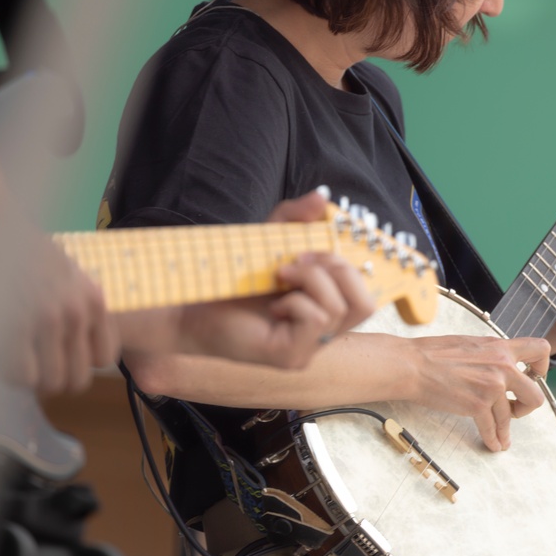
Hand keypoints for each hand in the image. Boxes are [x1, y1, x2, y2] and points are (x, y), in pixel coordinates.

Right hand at [0, 210, 120, 395]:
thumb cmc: (16, 243)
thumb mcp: (64, 271)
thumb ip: (74, 303)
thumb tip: (73, 337)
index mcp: (94, 297)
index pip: (105, 357)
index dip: (79, 362)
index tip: (58, 353)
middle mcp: (79, 310)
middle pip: (78, 378)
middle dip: (53, 376)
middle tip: (31, 360)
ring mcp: (49, 318)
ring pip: (51, 382)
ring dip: (30, 378)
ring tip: (13, 356)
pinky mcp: (16, 322)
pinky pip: (21, 374)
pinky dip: (9, 372)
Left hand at [120, 191, 374, 368]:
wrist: (190, 305)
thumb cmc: (229, 281)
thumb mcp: (269, 241)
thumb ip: (296, 218)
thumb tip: (321, 198)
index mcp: (323, 314)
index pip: (366, 299)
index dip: (349, 268)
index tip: (310, 253)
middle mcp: (321, 337)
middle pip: (365, 304)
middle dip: (335, 270)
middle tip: (295, 262)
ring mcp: (307, 351)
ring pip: (339, 308)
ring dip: (310, 280)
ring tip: (280, 276)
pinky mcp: (289, 357)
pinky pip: (315, 318)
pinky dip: (295, 299)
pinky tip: (272, 303)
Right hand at [408, 335, 549, 451]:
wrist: (413, 365)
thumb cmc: (433, 353)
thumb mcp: (471, 344)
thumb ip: (490, 354)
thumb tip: (498, 364)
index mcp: (500, 347)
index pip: (540, 349)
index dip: (542, 367)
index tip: (533, 377)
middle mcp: (502, 365)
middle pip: (535, 394)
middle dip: (527, 406)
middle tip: (515, 409)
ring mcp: (491, 386)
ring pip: (511, 416)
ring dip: (506, 430)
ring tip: (502, 437)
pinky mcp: (477, 405)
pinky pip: (492, 428)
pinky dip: (493, 439)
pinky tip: (493, 444)